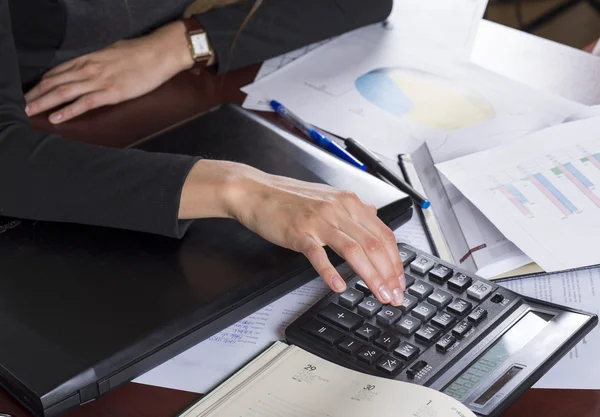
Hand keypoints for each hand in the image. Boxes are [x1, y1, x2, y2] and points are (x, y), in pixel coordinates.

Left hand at [24, 21, 193, 123]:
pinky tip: (56, 118)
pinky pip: (84, 103)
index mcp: (89, 59)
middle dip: (35, 95)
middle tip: (21, 106)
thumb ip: (100, 62)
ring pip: (63, 92)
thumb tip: (95, 68)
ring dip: (43, 103)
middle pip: (54, 82)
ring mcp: (99, 80)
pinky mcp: (111, 92)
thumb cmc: (141, 53)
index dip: (41, 84)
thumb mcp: (114, 53)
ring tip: (29, 113)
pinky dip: (68, 111)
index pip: (57, 72)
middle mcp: (89, 69)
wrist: (159, 53)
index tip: (31, 93)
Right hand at [180, 161, 405, 305]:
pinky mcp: (299, 233)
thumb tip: (372, 215)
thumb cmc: (288, 198)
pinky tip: (339, 286)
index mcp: (349, 202)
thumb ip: (352, 209)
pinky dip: (331, 272)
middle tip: (395, 295)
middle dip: (390, 274)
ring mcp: (319, 221)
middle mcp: (338, 209)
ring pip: (355, 250)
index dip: (396, 261)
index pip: (384, 234)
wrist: (256, 191)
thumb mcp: (327, 197)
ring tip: (379, 295)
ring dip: (371, 277)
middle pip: (375, 245)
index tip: (400, 281)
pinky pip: (319, 255)